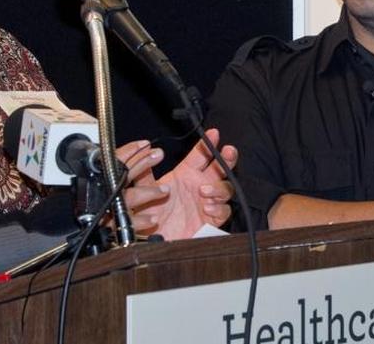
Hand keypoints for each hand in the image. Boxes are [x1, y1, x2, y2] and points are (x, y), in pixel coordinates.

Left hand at [119, 129, 236, 239]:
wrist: (155, 240)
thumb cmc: (152, 214)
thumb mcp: (145, 190)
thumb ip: (144, 172)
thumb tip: (147, 151)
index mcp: (185, 174)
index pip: (200, 155)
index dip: (208, 143)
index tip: (213, 133)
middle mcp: (199, 185)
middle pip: (221, 167)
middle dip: (227, 157)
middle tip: (228, 151)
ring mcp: (207, 201)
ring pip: (226, 188)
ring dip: (218, 188)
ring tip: (204, 191)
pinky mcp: (211, 219)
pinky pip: (224, 210)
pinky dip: (218, 207)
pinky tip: (207, 207)